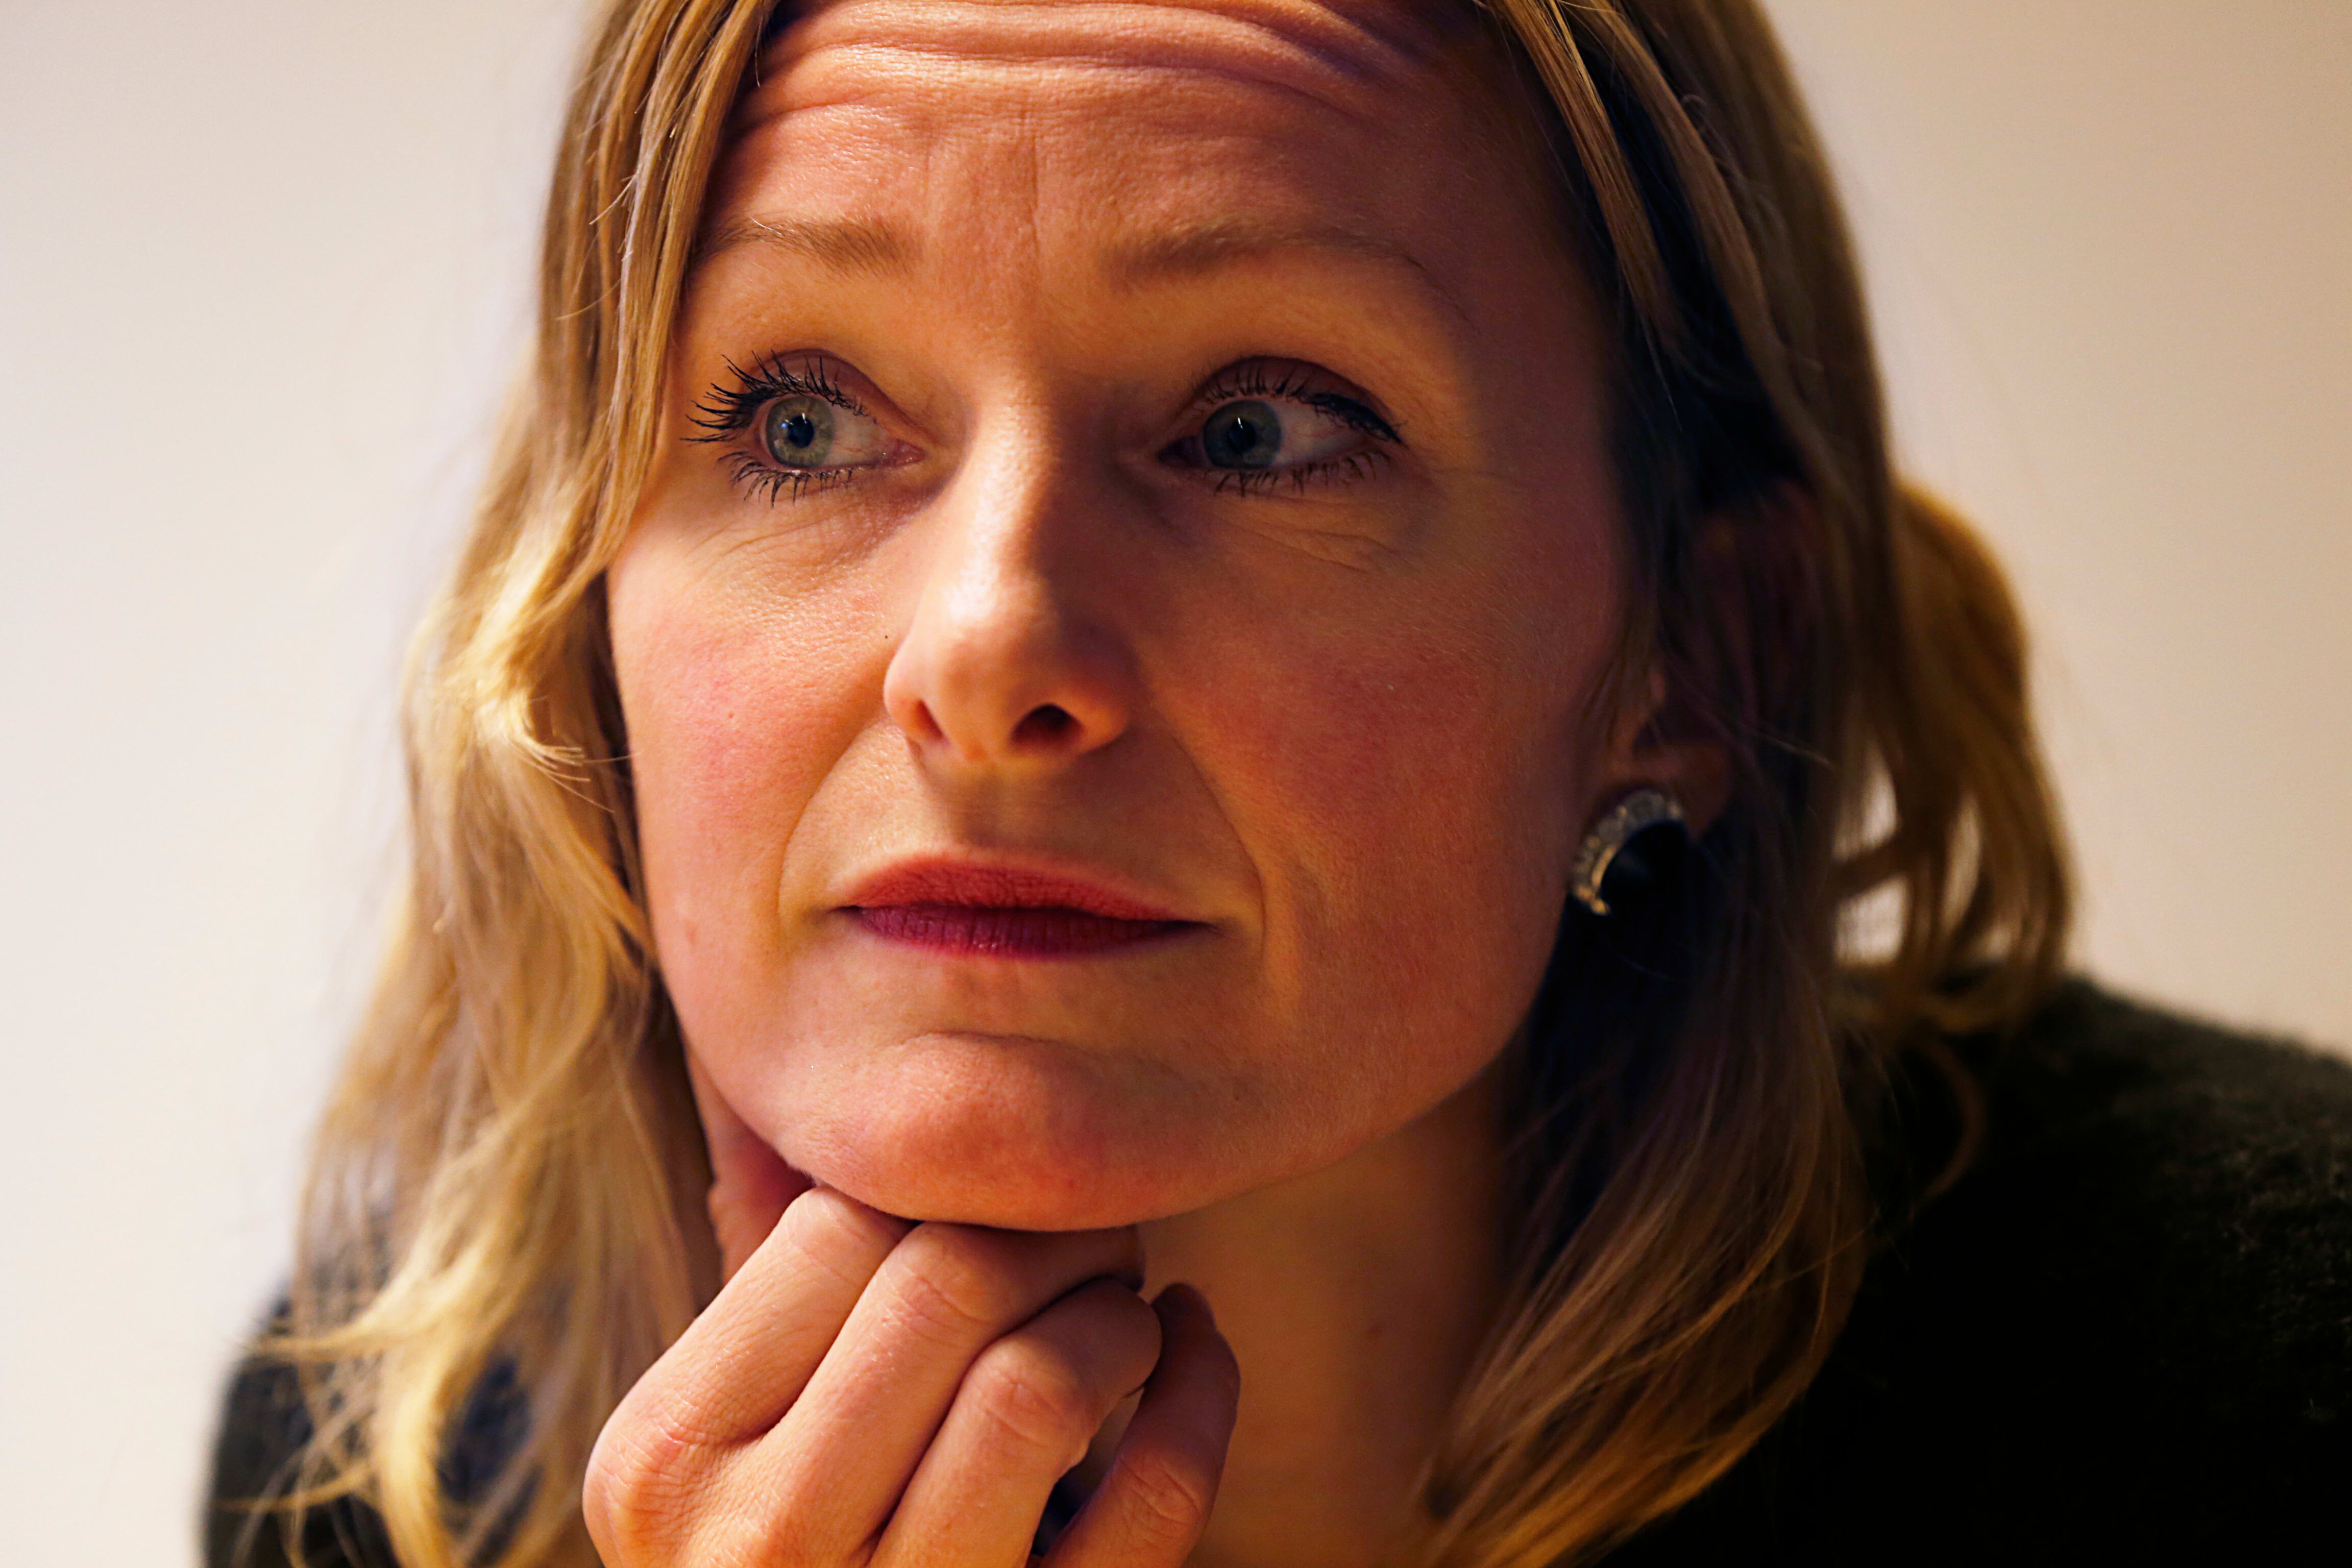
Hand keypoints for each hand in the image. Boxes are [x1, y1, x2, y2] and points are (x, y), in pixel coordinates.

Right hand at [583, 1074, 1240, 1566]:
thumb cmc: (785, 1554)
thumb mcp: (719, 1447)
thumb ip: (765, 1301)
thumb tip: (817, 1107)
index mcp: (663, 1457)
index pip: (831, 1229)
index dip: (940, 1184)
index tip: (992, 1196)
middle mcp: (756, 1543)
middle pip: (946, 1287)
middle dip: (1048, 1230)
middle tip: (1090, 1236)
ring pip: (1037, 1385)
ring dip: (1115, 1318)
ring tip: (1126, 1313)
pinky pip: (1154, 1501)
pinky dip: (1200, 1399)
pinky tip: (1194, 1351)